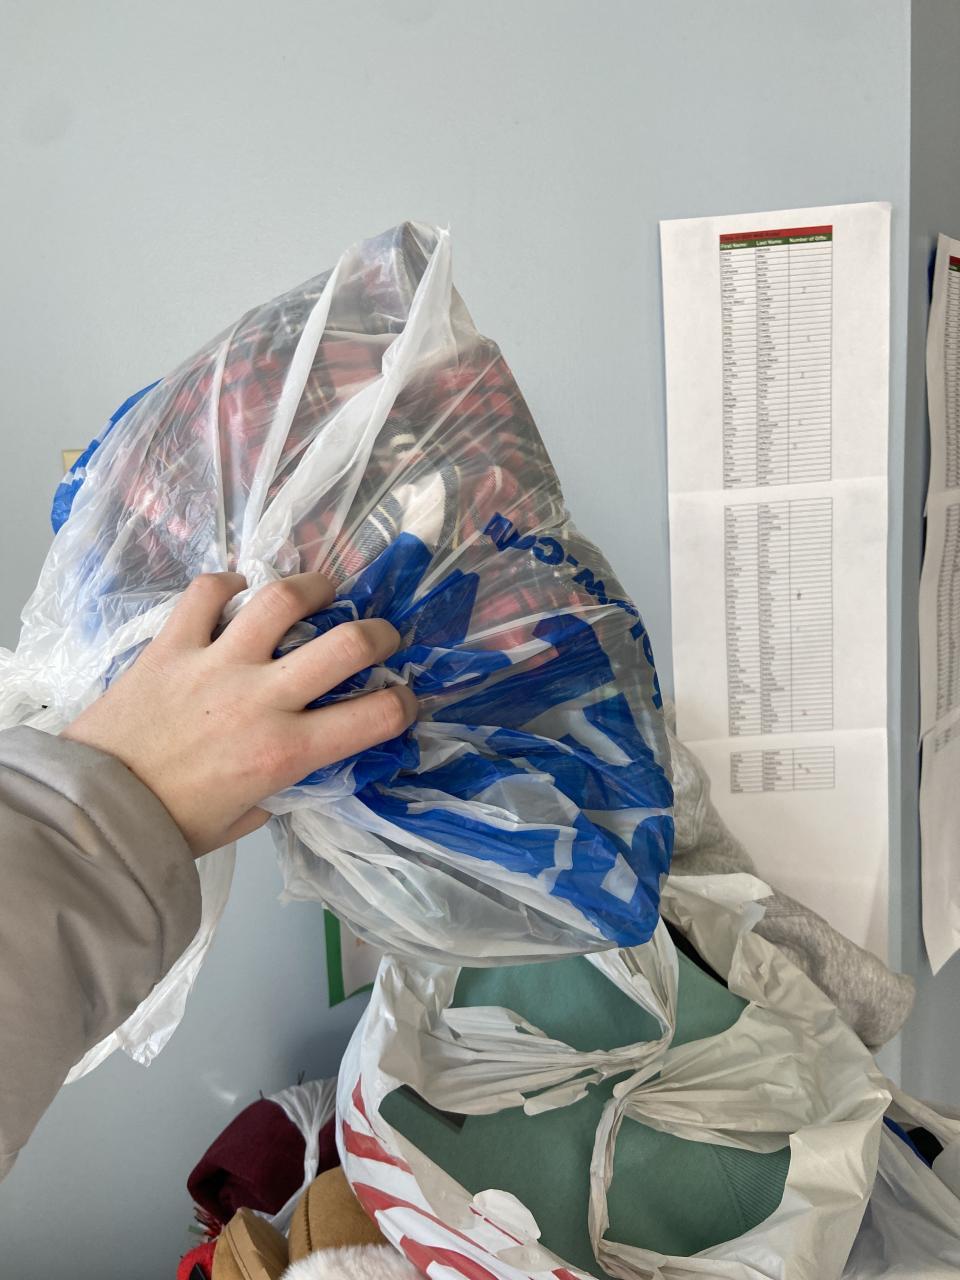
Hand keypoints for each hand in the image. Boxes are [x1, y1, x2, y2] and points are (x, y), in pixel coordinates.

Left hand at [62, 572, 416, 855]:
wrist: (95, 811)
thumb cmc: (172, 825)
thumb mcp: (247, 818)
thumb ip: (283, 785)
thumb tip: (300, 762)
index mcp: (286, 751)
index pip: (376, 716)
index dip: (405, 702)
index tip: (403, 698)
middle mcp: (261, 699)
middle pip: (346, 643)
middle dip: (378, 633)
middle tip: (378, 636)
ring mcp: (215, 663)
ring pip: (281, 599)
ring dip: (313, 588)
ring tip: (320, 592)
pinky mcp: (171, 644)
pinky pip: (206, 592)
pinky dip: (227, 582)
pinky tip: (236, 591)